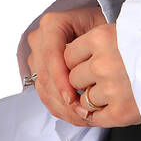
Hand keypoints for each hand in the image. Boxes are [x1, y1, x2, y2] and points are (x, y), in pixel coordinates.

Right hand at [26, 5, 106, 127]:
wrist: (98, 26)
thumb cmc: (103, 25)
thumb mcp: (103, 28)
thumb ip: (95, 46)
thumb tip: (89, 74)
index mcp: (52, 23)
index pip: (51, 55)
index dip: (60, 79)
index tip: (73, 98)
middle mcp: (40, 38)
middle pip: (44, 75)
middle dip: (63, 98)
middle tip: (83, 113)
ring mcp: (37, 55)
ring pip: (42, 88)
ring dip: (62, 107)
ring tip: (84, 117)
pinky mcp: (39, 71)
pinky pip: (44, 93)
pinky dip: (59, 107)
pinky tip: (76, 114)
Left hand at [64, 22, 140, 127]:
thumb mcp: (125, 31)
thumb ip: (97, 41)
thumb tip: (63, 58)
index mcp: (102, 37)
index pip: (67, 54)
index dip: (77, 61)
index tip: (89, 62)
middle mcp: (103, 62)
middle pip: (72, 78)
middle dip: (83, 81)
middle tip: (104, 76)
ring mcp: (111, 88)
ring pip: (82, 100)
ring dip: (93, 99)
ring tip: (114, 90)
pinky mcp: (120, 112)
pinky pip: (94, 118)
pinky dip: (100, 115)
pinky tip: (114, 104)